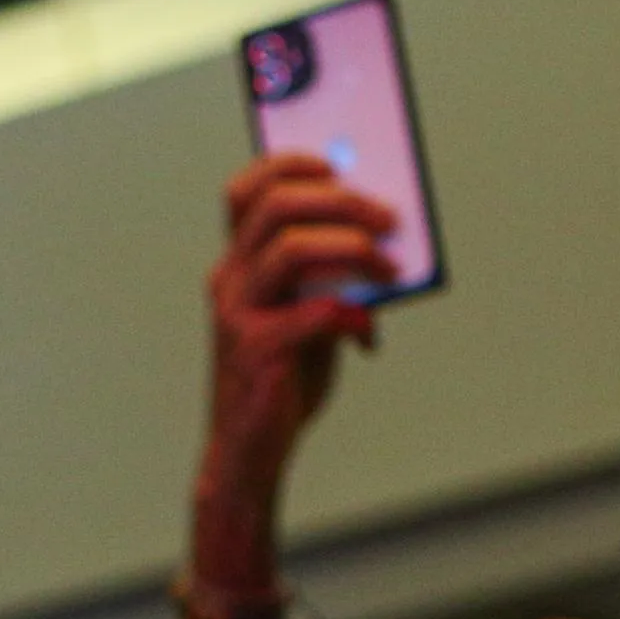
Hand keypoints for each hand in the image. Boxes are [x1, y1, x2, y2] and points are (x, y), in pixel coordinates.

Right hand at [198, 155, 393, 511]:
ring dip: (353, 248)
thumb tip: (381, 240)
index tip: (336, 167)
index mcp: (237, 265)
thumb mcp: (307, 316)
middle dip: (341, 202)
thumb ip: (329, 278)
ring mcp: (239, 315)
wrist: (251, 453)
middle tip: (387, 219)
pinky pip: (314, 312)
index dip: (290, 165)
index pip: (247, 191)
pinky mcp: (256, 352)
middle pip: (277, 206)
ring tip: (389, 267)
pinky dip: (353, 315)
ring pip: (292, 248)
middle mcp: (230, 282)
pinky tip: (367, 335)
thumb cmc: (284, 380)